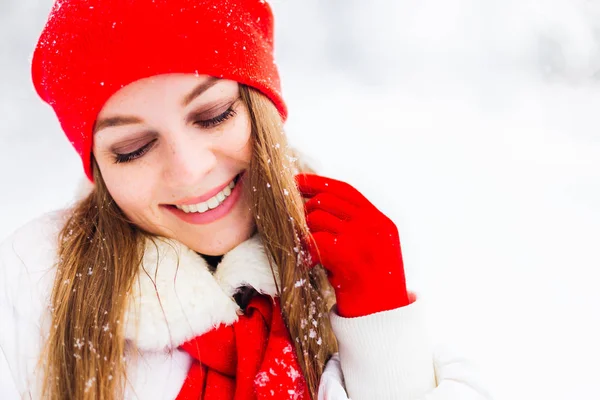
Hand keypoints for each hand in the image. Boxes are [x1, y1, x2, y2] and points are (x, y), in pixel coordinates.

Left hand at [295, 173, 409, 317]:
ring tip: (305, 249)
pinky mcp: (349, 256)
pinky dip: (304, 250)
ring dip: (303, 232)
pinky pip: (314, 240)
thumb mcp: (371, 250)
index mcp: (381, 221)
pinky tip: (306, 263)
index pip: (345, 189)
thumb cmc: (371, 286)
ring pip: (316, 218)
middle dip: (303, 210)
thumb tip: (314, 203)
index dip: (317, 182)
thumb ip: (354, 226)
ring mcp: (363, 239)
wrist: (381, 319)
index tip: (295, 180)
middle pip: (326, 201)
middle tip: (293, 225)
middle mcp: (375, 225)